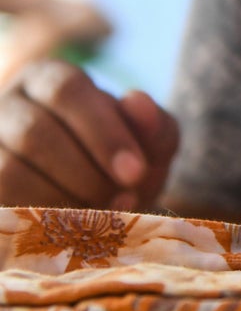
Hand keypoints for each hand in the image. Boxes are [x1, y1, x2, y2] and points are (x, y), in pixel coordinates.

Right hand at [0, 60, 178, 210]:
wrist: (94, 208)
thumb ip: (154, 123)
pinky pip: (0, 204)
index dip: (102, 132)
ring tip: (99, 218)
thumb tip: (137, 100)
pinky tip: (68, 231)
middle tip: (123, 201)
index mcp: (48, 79)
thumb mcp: (150, 142)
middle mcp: (7, 107)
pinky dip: (35, 222)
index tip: (136, 173)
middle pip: (35, 132)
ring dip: (60, 201)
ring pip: (8, 172)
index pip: (66, 90)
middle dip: (86, 174)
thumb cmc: (122, 165)